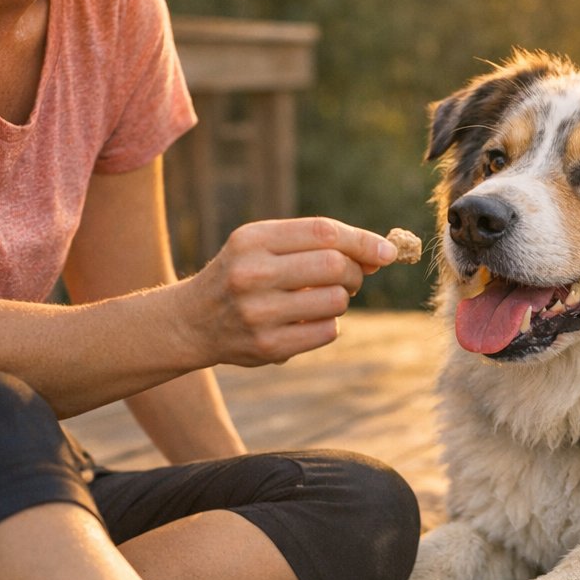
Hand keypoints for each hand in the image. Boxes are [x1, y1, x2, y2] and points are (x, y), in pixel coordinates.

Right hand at [183, 217, 397, 367]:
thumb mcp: (263, 245)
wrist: (191, 321)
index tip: (388, 251)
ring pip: (335, 301)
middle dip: (355, 272)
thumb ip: (315, 243)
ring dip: (341, 300)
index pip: (323, 232)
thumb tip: (381, 253)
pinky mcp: (268, 347)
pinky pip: (327, 332)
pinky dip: (329, 325)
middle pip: (334, 266)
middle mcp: (252, 274)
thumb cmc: (242, 274)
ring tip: (320, 299)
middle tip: (352, 278)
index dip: (363, 240)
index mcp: (253, 240)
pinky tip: (306, 321)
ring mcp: (258, 313)